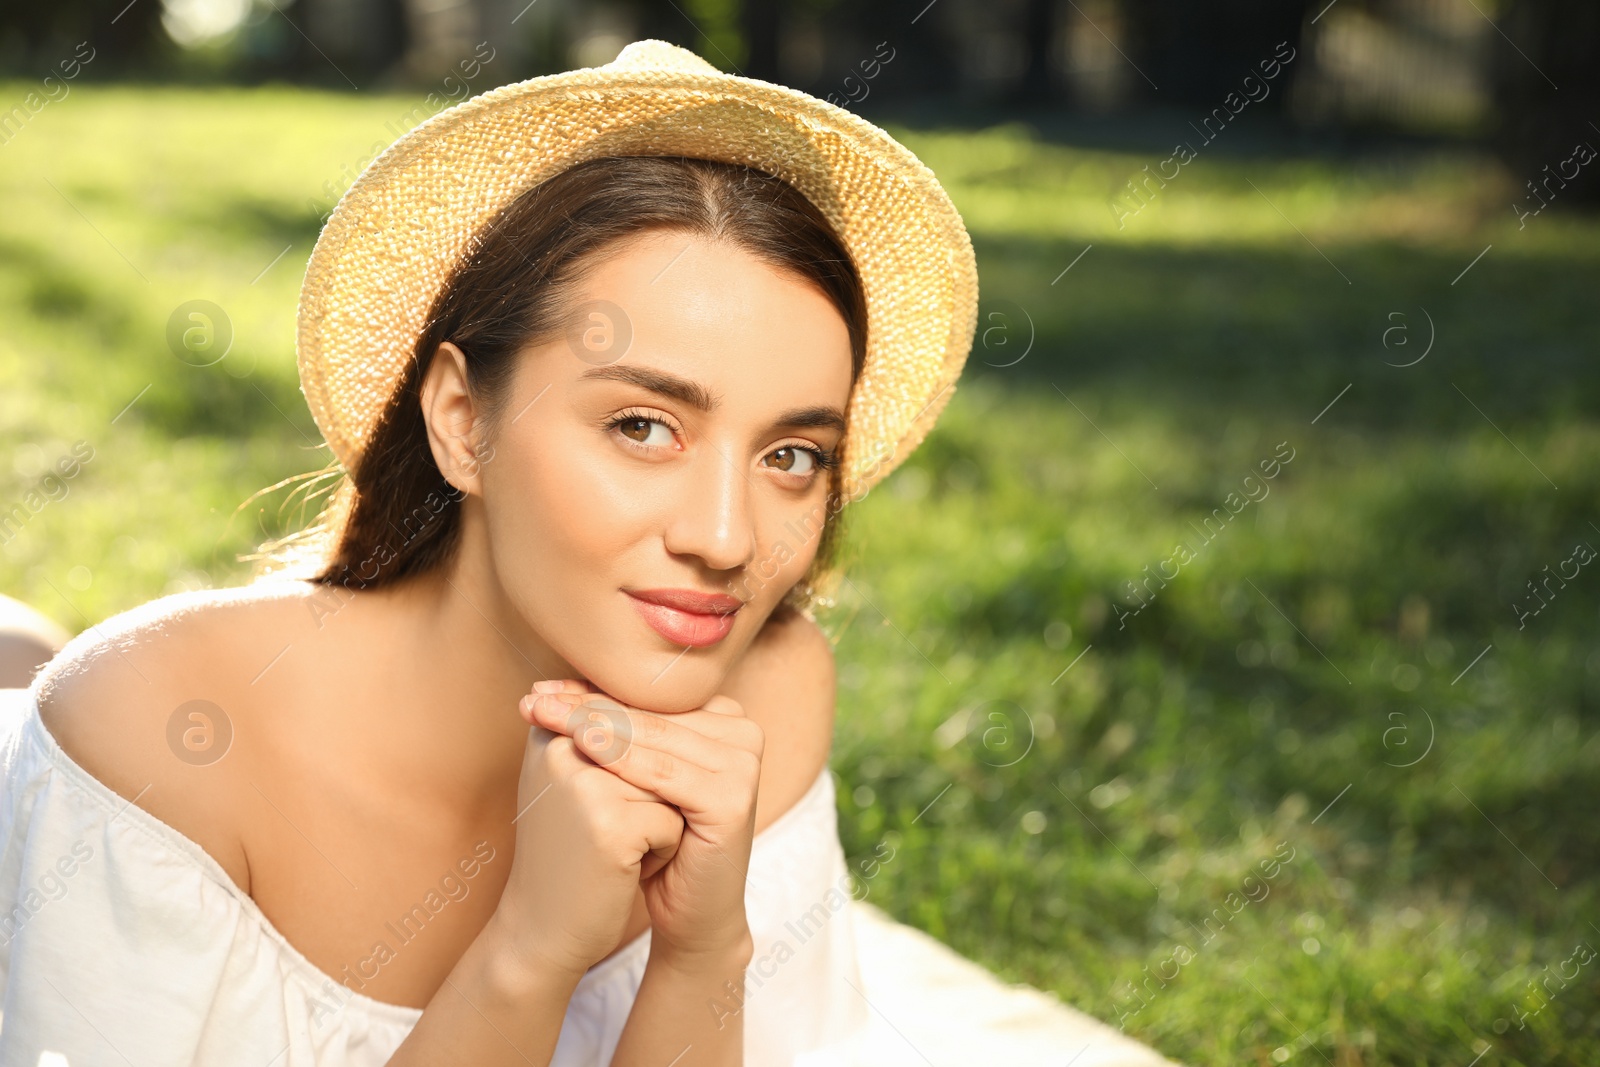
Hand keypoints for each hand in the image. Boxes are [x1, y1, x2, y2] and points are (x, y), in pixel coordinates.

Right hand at [491, 699, 685, 979]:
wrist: (543, 931)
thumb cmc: (571, 852)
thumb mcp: (578, 782)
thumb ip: (614, 733)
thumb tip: (685, 689)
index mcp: (553, 728)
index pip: (635, 721)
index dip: (643, 769)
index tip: (606, 808)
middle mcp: (562, 745)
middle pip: (656, 750)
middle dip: (652, 795)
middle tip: (609, 831)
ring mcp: (584, 783)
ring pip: (669, 784)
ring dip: (659, 820)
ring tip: (616, 846)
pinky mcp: (609, 823)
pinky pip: (672, 822)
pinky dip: (660, 851)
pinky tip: (620, 870)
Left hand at [523, 679, 762, 964]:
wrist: (690, 913)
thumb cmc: (655, 843)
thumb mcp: (631, 778)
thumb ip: (611, 729)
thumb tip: (548, 682)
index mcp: (726, 720)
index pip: (649, 698)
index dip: (592, 692)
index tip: (538, 689)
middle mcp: (743, 734)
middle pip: (650, 714)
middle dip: (587, 706)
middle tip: (534, 699)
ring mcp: (744, 764)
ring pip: (656, 737)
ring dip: (597, 724)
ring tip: (548, 717)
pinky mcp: (735, 798)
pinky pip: (666, 773)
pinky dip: (623, 759)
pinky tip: (584, 749)